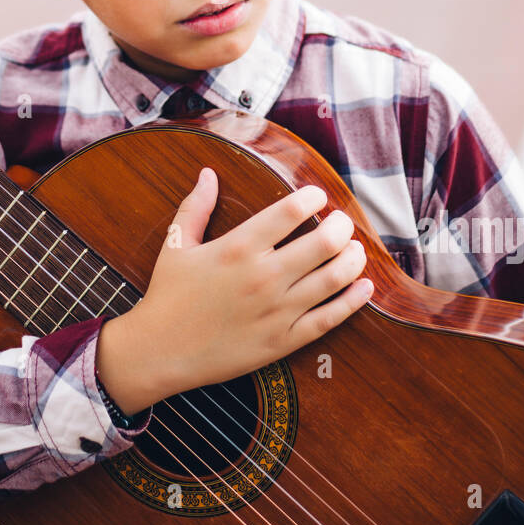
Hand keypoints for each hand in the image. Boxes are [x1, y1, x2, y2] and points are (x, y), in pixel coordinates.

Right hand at [96, 168, 372, 414]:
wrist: (159, 351)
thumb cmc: (167, 295)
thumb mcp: (176, 244)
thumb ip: (196, 206)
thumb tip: (208, 173)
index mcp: (238, 247)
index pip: (290, 211)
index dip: (312, 198)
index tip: (317, 196)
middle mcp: (263, 276)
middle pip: (323, 242)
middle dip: (341, 226)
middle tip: (342, 222)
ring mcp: (277, 311)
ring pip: (333, 279)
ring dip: (353, 259)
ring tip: (355, 249)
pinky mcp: (283, 341)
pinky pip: (329, 319)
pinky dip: (353, 301)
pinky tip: (364, 287)